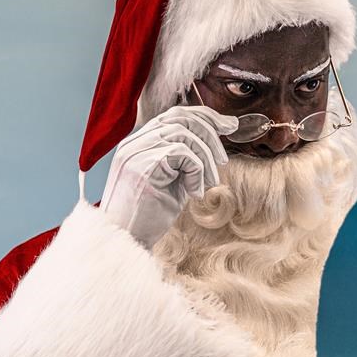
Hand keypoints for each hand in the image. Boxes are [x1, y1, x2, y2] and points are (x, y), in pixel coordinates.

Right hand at [100, 105, 238, 248]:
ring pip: (184, 134)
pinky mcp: (142, 167)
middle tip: (223, 160)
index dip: (205, 116)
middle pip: (181, 118)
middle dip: (210, 134)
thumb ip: (186, 158)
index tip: (229, 126)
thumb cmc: (149, 215)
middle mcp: (133, 143)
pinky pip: (183, 154)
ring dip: (206, 158)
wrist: (127, 241)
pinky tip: (195, 193)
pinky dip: (197, 172)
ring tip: (210, 183)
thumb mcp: (173, 180)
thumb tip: (215, 136)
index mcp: (138, 143)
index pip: (174, 114)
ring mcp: (135, 153)